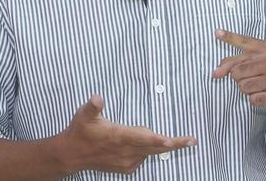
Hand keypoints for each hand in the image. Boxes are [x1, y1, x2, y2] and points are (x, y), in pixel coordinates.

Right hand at [56, 94, 196, 173]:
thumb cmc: (80, 132)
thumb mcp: (83, 115)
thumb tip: (97, 97)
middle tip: (193, 140)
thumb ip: (93, 106)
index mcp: (119, 136)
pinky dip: (145, 150)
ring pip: (151, 151)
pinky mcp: (127, 168)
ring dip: (158, 144)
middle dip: (176, 144)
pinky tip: (135, 143)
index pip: (143, 138)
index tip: (173, 140)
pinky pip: (143, 157)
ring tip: (161, 136)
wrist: (72, 155)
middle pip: (156, 147)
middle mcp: (126, 151)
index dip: (159, 139)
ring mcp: (128, 162)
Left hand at [211, 30, 265, 113]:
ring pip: (243, 86)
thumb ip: (238, 61)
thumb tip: (216, 72)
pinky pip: (253, 99)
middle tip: (250, 77)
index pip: (244, 42)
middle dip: (238, 78)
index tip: (217, 33)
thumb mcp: (261, 59)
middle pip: (237, 71)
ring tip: (258, 86)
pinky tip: (264, 94)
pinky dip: (255, 99)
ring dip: (247, 89)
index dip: (229, 37)